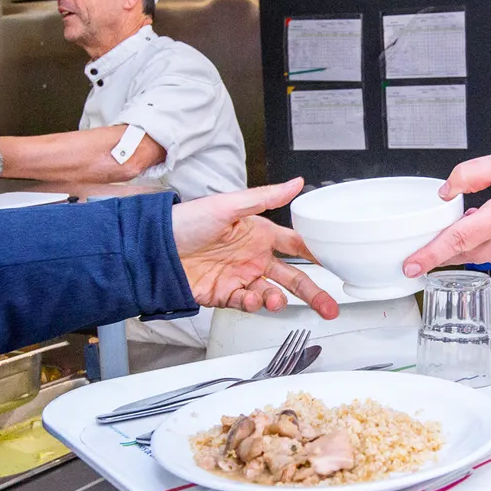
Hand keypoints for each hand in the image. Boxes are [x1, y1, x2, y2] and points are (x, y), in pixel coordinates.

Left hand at [172, 179, 340, 317]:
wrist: (154, 248)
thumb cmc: (186, 220)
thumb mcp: (228, 205)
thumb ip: (265, 198)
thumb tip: (296, 183)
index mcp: (258, 233)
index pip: (296, 244)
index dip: (316, 253)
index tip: (336, 262)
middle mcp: (253, 257)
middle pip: (292, 277)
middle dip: (313, 293)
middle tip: (329, 307)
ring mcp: (240, 277)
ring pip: (272, 294)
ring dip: (278, 300)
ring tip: (274, 300)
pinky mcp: (224, 295)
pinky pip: (247, 304)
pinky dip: (253, 305)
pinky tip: (252, 300)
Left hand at [402, 151, 490, 275]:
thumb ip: (471, 173)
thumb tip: (446, 190)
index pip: (457, 240)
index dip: (430, 254)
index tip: (410, 266)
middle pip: (464, 253)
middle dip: (446, 247)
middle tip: (438, 236)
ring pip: (479, 257)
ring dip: (470, 243)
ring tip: (483, 218)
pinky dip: (487, 245)